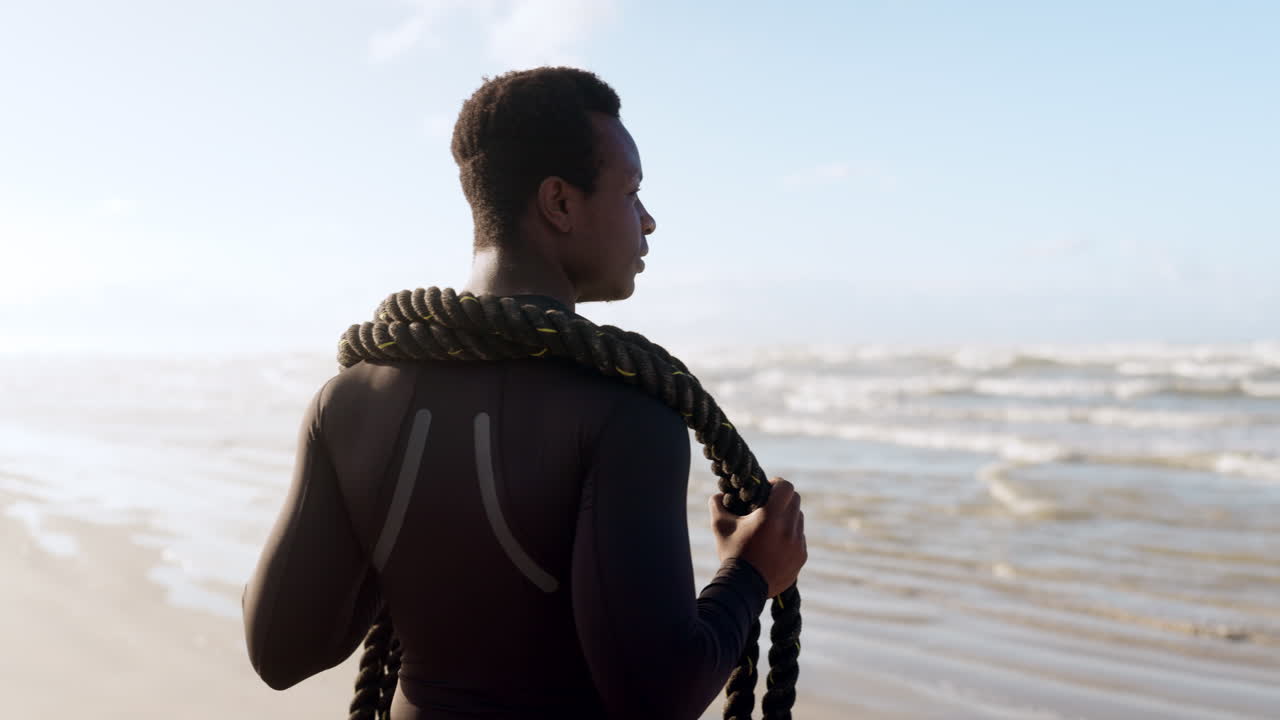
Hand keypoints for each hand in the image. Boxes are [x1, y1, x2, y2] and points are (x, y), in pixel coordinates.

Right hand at [708, 477, 806, 597]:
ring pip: (799, 519)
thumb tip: (716, 495)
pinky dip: (790, 536)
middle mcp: (789, 529)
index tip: (767, 489)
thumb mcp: (720, 527)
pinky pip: (800, 538)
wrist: (744, 589)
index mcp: (771, 517)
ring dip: (788, 518)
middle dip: (783, 499)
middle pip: (795, 501)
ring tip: (771, 527)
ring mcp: (798, 544)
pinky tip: (775, 545)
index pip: (786, 487)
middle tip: (769, 505)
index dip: (777, 483)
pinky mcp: (801, 557)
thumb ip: (717, 505)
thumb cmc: (732, 555)